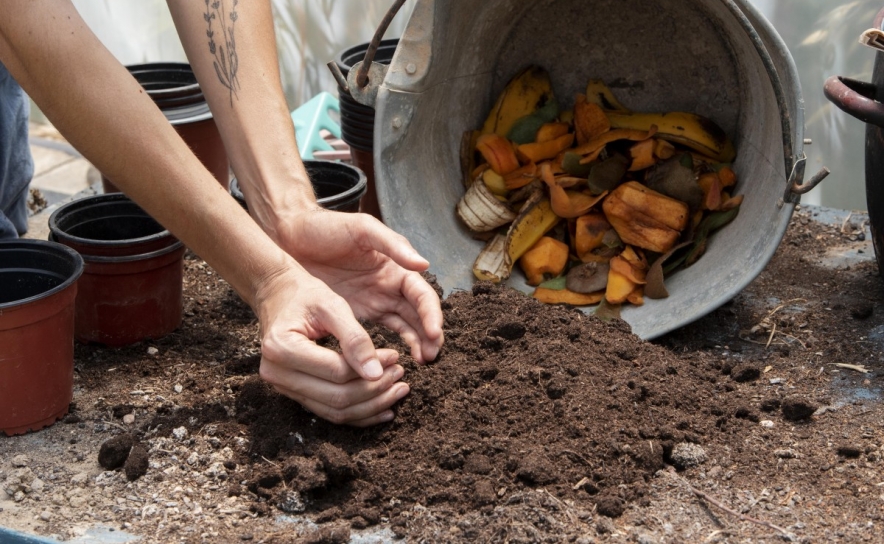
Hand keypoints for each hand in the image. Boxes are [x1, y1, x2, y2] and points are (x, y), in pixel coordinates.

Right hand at [254, 265, 410, 425]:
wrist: (278, 296)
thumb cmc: (305, 295)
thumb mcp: (331, 305)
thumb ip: (354, 338)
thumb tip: (376, 374)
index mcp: (282, 348)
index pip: (337, 371)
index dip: (372, 368)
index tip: (396, 356)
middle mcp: (277, 373)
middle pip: (336, 397)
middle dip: (375, 390)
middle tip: (401, 374)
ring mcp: (283, 387)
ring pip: (335, 411)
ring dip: (371, 405)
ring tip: (398, 390)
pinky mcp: (294, 393)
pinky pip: (329, 412)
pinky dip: (358, 413)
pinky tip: (383, 409)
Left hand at [273, 207, 444, 363]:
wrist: (291, 236)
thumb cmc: (327, 227)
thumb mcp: (362, 229)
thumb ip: (393, 245)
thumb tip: (424, 264)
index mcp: (396, 267)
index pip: (422, 295)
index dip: (431, 314)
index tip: (434, 333)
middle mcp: (390, 287)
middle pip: (418, 315)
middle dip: (429, 336)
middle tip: (430, 357)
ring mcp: (374, 302)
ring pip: (404, 327)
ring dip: (416, 344)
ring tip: (422, 363)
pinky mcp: (356, 314)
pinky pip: (380, 334)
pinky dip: (391, 347)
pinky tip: (394, 361)